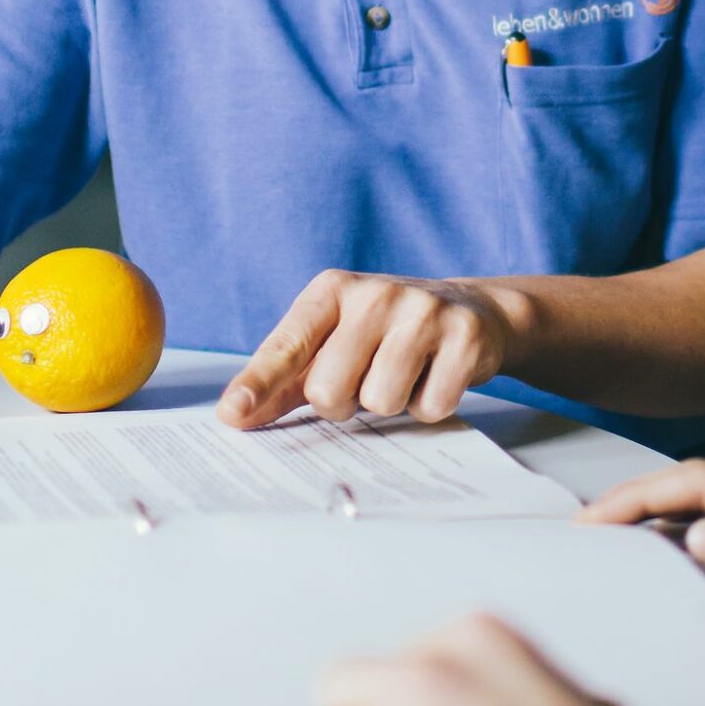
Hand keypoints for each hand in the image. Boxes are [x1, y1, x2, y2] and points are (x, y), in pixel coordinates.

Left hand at [218, 269, 518, 428]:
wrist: (470, 310)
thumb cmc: (384, 334)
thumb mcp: (331, 343)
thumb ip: (283, 380)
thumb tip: (234, 414)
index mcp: (332, 291)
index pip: (287, 345)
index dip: (259, 383)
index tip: (234, 413)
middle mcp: (376, 294)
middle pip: (328, 390)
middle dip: (343, 404)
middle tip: (364, 381)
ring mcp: (423, 311)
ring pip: (381, 402)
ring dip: (391, 405)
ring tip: (403, 375)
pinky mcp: (464, 337)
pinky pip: (430, 407)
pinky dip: (429, 405)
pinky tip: (434, 375)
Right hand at [581, 460, 704, 691]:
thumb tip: (700, 536)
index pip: (699, 481)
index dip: (640, 497)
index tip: (593, 521)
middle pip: (692, 485)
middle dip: (634, 503)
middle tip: (582, 534)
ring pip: (700, 505)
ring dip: (653, 521)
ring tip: (603, 545)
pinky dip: (678, 540)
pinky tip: (653, 560)